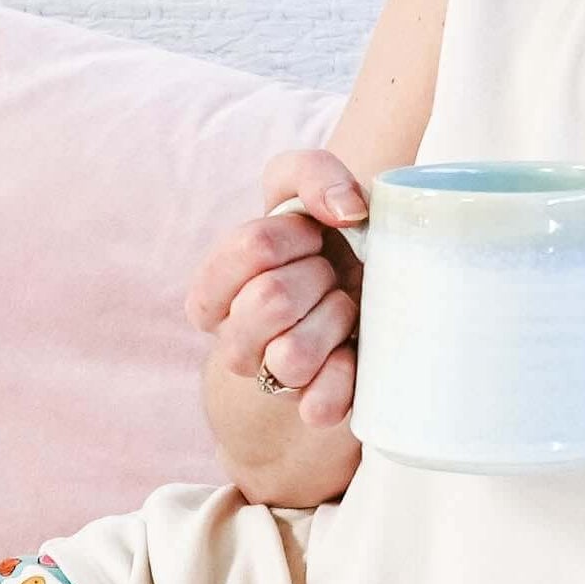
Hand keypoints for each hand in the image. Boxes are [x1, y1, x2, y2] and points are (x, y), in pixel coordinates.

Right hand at [186, 149, 367, 432]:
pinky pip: (319, 404)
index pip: (250, 247)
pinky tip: (353, 352)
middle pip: (270, 299)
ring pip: (292, 356)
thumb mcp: (308, 188)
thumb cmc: (327, 240)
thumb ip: (314, 174)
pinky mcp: (311, 409)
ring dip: (335, 320)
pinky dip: (346, 376)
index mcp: (215, 287)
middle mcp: (231, 339)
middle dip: (316, 276)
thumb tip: (346, 210)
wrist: (370, 296)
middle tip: (329, 275)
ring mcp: (268, 380)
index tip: (313, 236)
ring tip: (343, 309)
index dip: (295, 234)